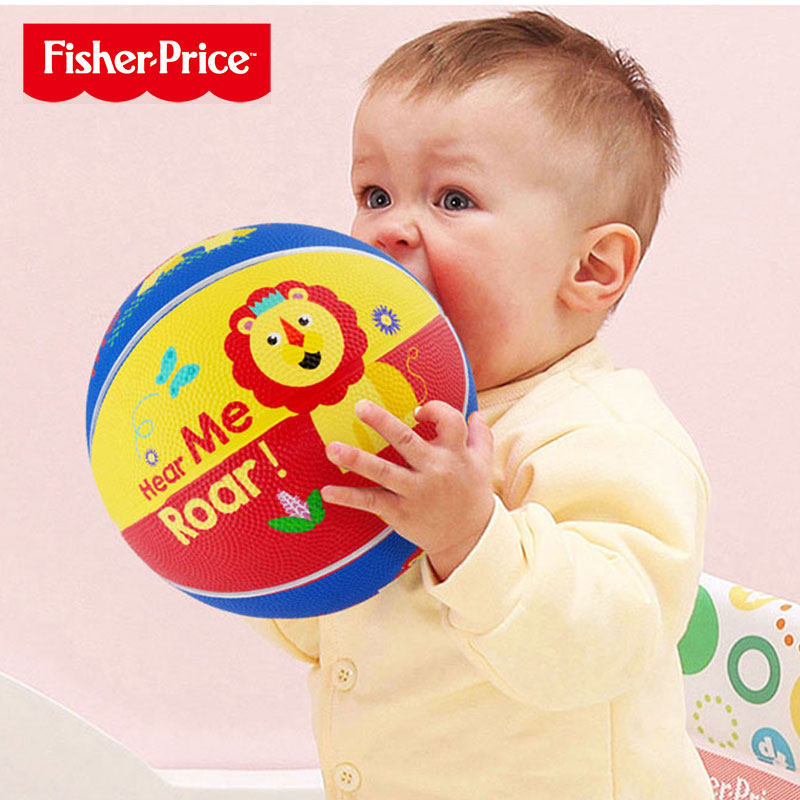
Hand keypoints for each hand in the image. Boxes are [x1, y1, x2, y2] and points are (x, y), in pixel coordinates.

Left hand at [320, 399, 494, 581]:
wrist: (470, 539)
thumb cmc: (472, 494)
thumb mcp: (482, 463)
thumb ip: (481, 436)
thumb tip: (475, 414)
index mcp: (455, 454)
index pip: (449, 421)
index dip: (435, 410)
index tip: (419, 411)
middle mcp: (434, 470)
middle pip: (406, 440)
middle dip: (382, 422)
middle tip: (359, 406)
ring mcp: (415, 492)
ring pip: (383, 471)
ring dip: (356, 459)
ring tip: (331, 448)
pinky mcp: (400, 512)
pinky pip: (371, 502)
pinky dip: (348, 497)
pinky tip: (326, 492)